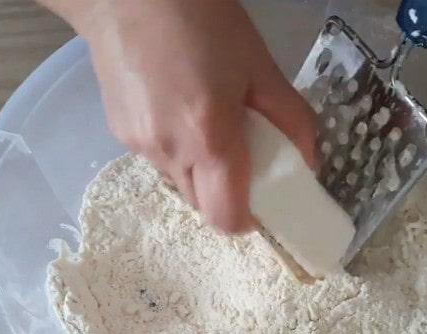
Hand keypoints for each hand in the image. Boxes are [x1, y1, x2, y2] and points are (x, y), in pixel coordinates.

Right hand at [41, 0, 316, 233]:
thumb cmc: (202, 20)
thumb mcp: (259, 65)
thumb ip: (291, 120)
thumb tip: (308, 163)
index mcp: (207, 137)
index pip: (226, 217)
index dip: (248, 220)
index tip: (262, 201)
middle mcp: (167, 152)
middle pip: (202, 206)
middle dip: (226, 192)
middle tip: (241, 153)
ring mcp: (137, 146)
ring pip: (179, 183)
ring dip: (200, 169)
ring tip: (205, 120)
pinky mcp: (119, 134)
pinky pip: (158, 159)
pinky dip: (176, 148)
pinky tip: (176, 106)